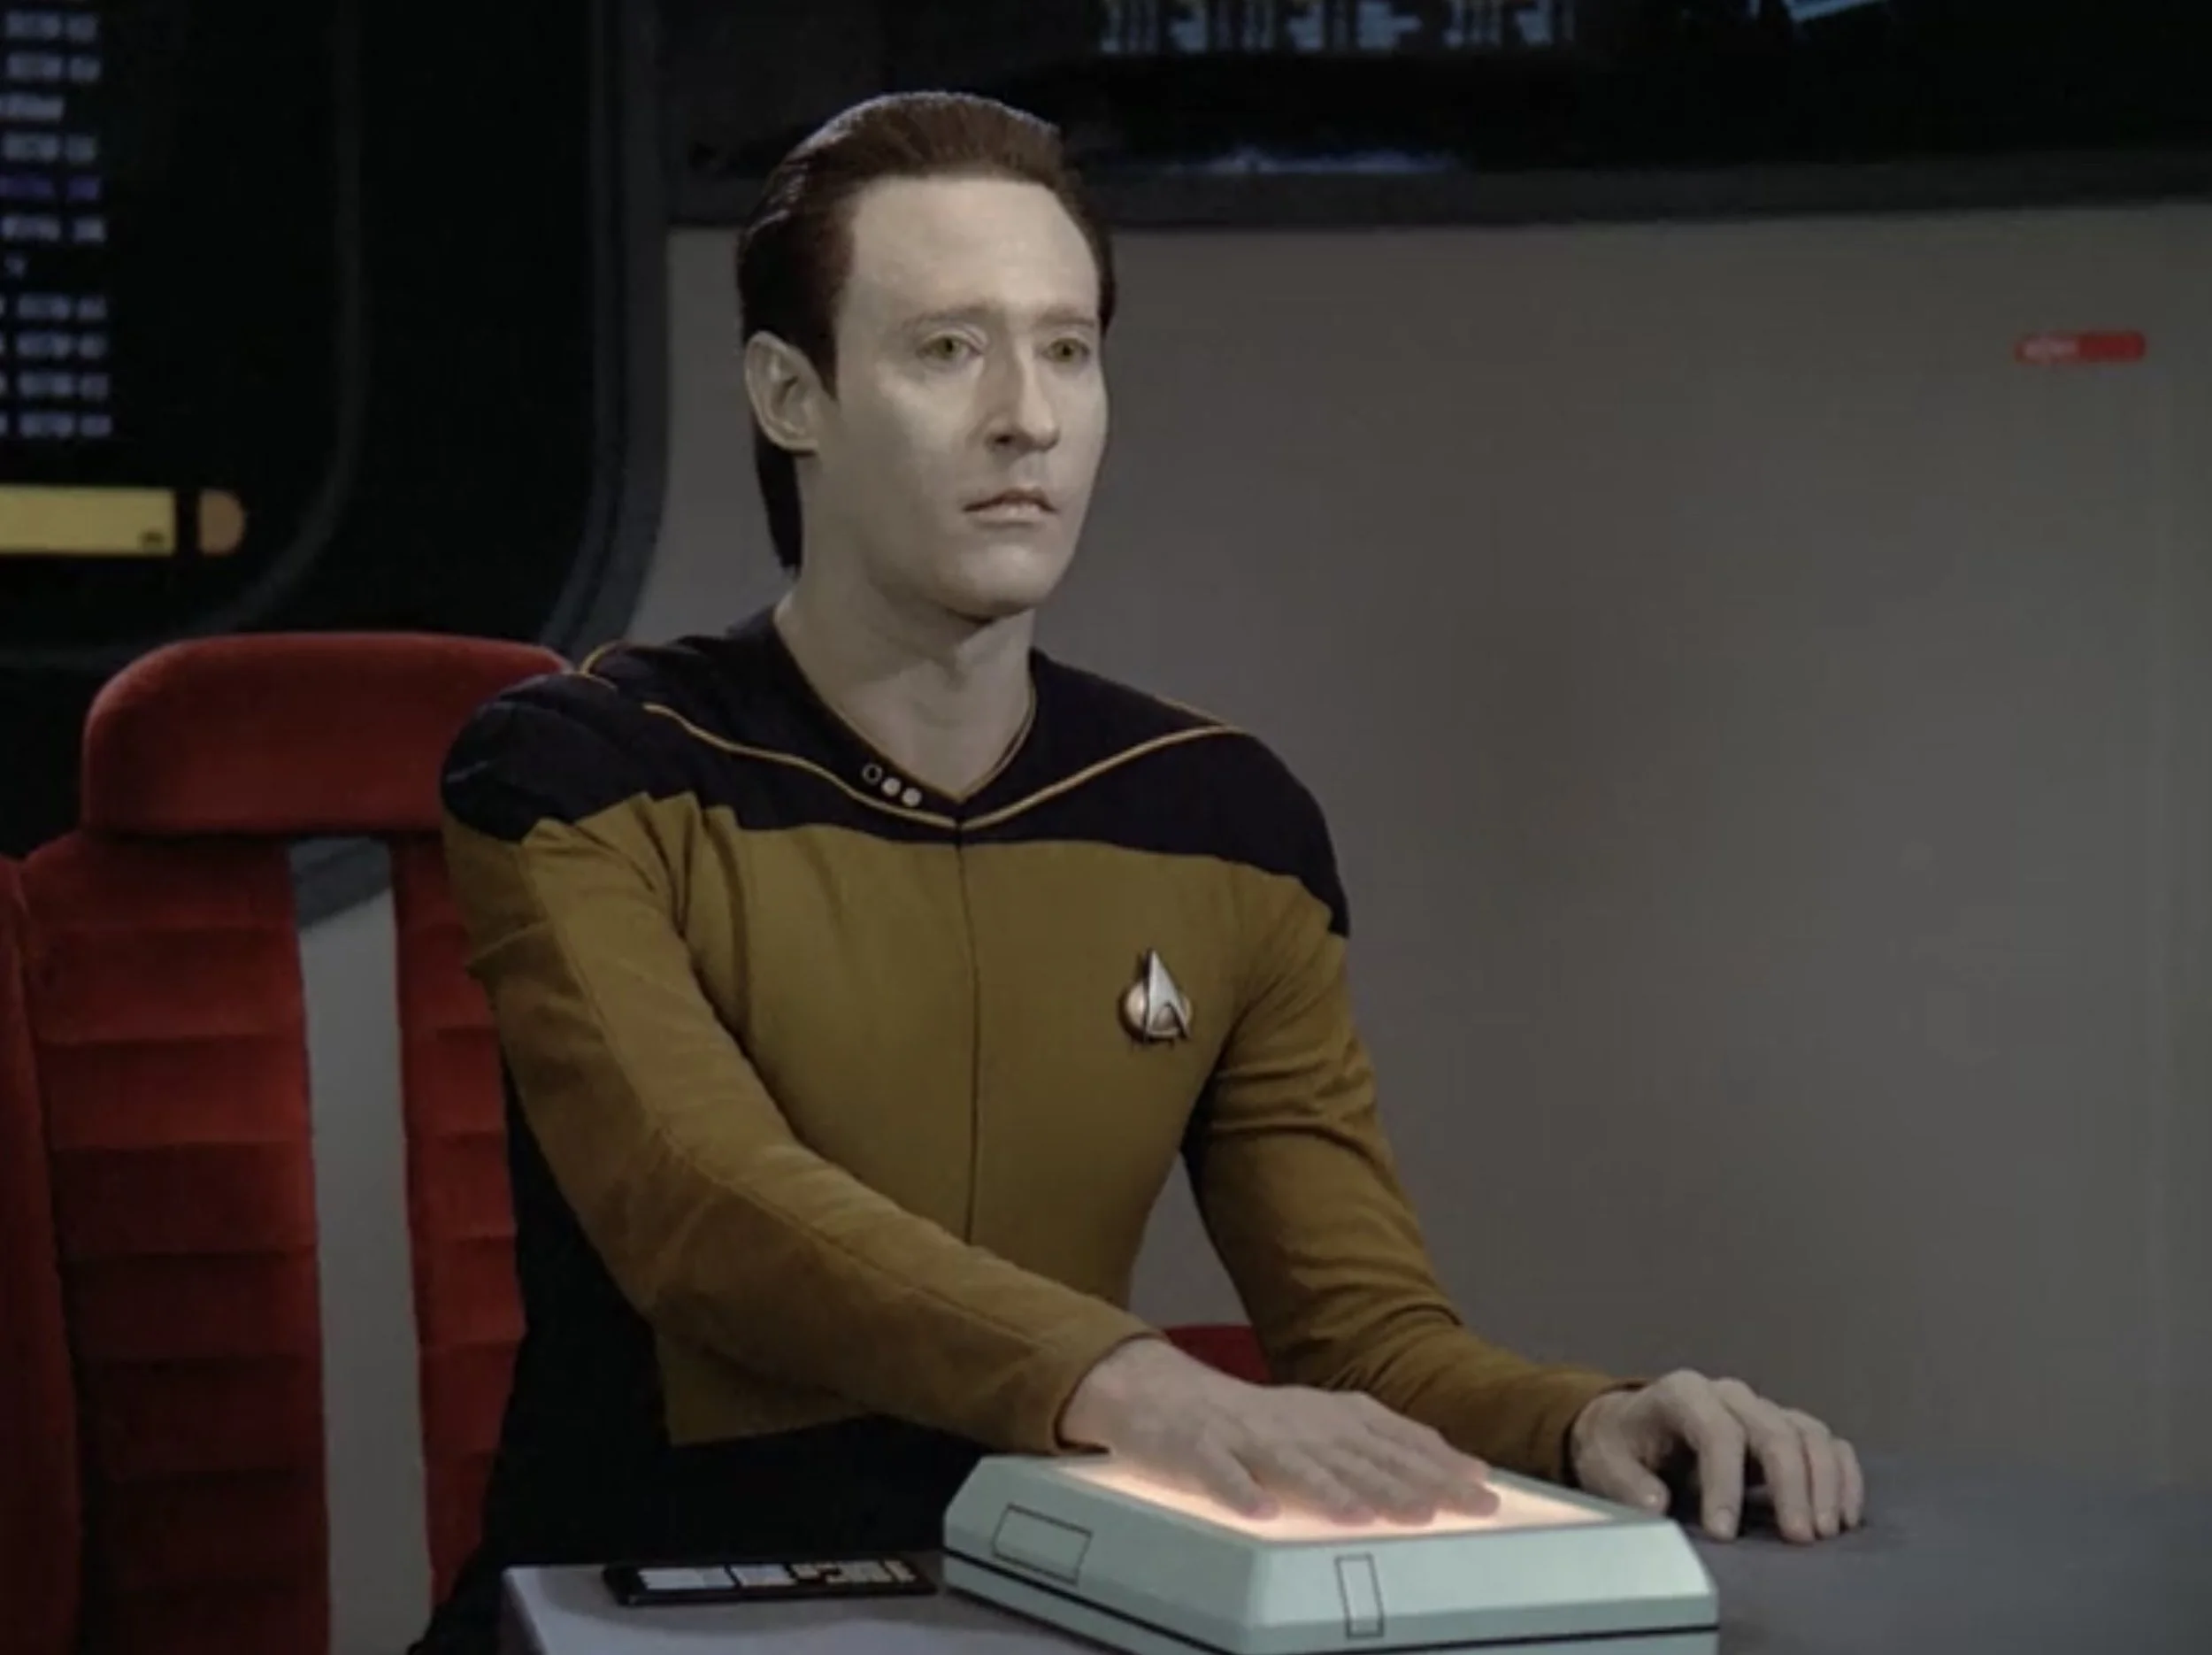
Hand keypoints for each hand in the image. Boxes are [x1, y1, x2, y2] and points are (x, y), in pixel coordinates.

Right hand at [1058, 1336, 1498, 1524]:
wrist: (1166, 1395)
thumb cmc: (1256, 1422)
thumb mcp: (1327, 1425)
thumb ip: (1387, 1444)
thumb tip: (1460, 1465)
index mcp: (1330, 1416)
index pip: (1394, 1442)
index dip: (1438, 1467)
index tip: (1482, 1492)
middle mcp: (1297, 1424)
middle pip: (1354, 1457)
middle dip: (1401, 1484)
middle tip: (1444, 1512)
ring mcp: (1246, 1436)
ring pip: (1293, 1465)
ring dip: (1329, 1489)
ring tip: (1363, 1516)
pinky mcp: (1198, 1451)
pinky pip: (1219, 1473)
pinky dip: (1239, 1490)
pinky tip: (1261, 1510)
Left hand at [1569, 1370, 1865, 1543]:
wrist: (1632, 1427)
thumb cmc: (1621, 1446)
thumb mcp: (1604, 1462)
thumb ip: (1627, 1482)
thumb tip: (1657, 1503)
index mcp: (1682, 1395)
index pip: (1716, 1432)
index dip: (1725, 1484)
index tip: (1725, 1535)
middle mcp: (1729, 1395)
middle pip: (1774, 1430)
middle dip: (1791, 1485)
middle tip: (1799, 1538)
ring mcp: (1761, 1409)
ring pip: (1808, 1433)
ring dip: (1824, 1482)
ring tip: (1826, 1532)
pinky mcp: (1785, 1428)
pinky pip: (1827, 1442)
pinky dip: (1842, 1475)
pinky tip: (1845, 1516)